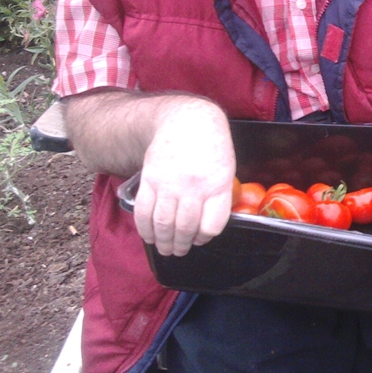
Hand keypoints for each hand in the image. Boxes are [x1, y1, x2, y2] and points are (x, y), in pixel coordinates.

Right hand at [133, 98, 234, 255]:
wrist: (187, 120)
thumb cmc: (211, 146)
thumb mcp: (226, 169)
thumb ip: (218, 197)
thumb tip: (206, 226)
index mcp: (217, 184)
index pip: (212, 225)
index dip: (205, 237)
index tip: (200, 239)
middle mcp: (193, 186)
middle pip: (186, 228)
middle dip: (182, 245)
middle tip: (179, 251)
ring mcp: (169, 183)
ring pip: (164, 223)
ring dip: (163, 242)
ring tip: (166, 249)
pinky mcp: (150, 180)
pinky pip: (145, 211)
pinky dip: (145, 228)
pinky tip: (149, 235)